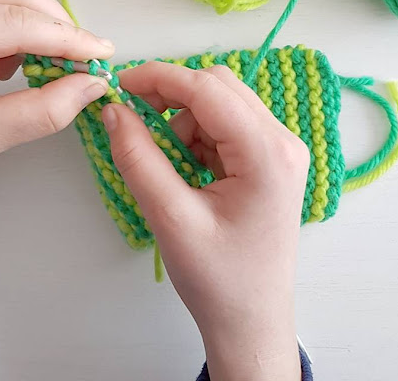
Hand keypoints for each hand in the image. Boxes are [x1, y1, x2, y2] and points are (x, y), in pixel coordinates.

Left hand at [0, 0, 113, 177]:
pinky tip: (7, 58)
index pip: (14, 22)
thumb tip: (88, 88)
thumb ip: (35, 114)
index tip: (100, 56)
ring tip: (41, 64)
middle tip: (78, 60)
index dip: (67, 39)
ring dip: (36, 21)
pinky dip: (13, 21)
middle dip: (56, 23)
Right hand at [102, 62, 308, 380]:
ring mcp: (281, 149)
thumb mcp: (170, 218)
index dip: (159, 78)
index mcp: (268, 153)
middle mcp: (283, 141)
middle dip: (172, 98)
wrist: (252, 319)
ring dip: (185, 122)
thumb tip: (114, 111)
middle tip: (134, 121)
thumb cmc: (219, 279)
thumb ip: (138, 159)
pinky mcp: (271, 159)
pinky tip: (188, 170)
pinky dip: (198, 136)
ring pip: (221, 104)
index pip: (208, 89)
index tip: (119, 85)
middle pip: (219, 87)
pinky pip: (227, 125)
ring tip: (169, 167)